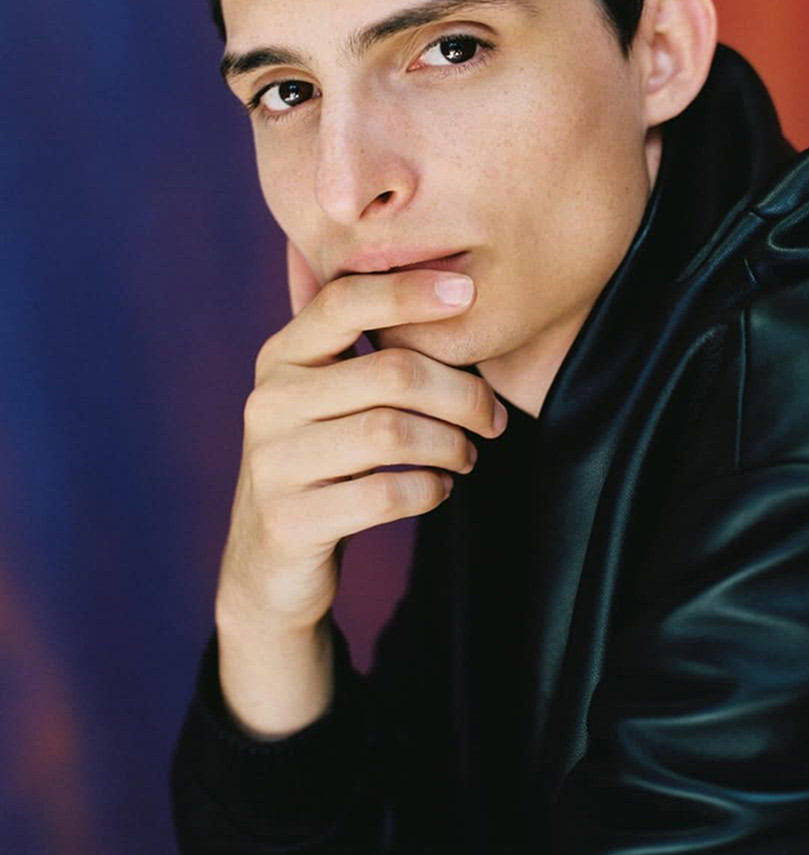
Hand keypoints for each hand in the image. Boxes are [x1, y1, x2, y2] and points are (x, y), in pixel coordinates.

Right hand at [214, 241, 506, 735]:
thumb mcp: (328, 397)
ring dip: (451, 444)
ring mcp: (274, 462)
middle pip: (392, 372)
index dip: (409, 291)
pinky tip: (439, 488)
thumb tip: (456, 290)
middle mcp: (270, 400)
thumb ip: (369, 350)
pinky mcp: (290, 521)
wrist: (269, 564)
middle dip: (462, 393)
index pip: (344, 300)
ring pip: (393, 432)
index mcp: (283, 356)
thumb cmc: (324, 460)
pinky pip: (384, 495)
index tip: (468, 291)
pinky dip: (428, 489)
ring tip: (468, 455)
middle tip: (494, 418)